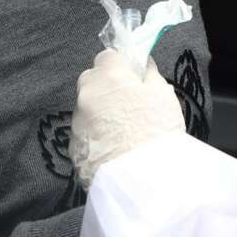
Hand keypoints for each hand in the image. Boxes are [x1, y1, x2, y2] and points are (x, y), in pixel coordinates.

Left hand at [70, 49, 184, 187]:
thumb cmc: (157, 131)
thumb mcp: (164, 95)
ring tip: (123, 131)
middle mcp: (86, 95)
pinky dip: (96, 135)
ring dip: (100, 113)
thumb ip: (149, 74)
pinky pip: (85, 133)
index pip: (108, 56)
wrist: (140, 180)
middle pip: (91, 80)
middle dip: (106, 87)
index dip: (121, 66)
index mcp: (108, 76)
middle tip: (129, 104)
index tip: (134, 78)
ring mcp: (76, 122)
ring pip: (86, 108)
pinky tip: (114, 148)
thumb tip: (142, 65)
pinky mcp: (73, 149)